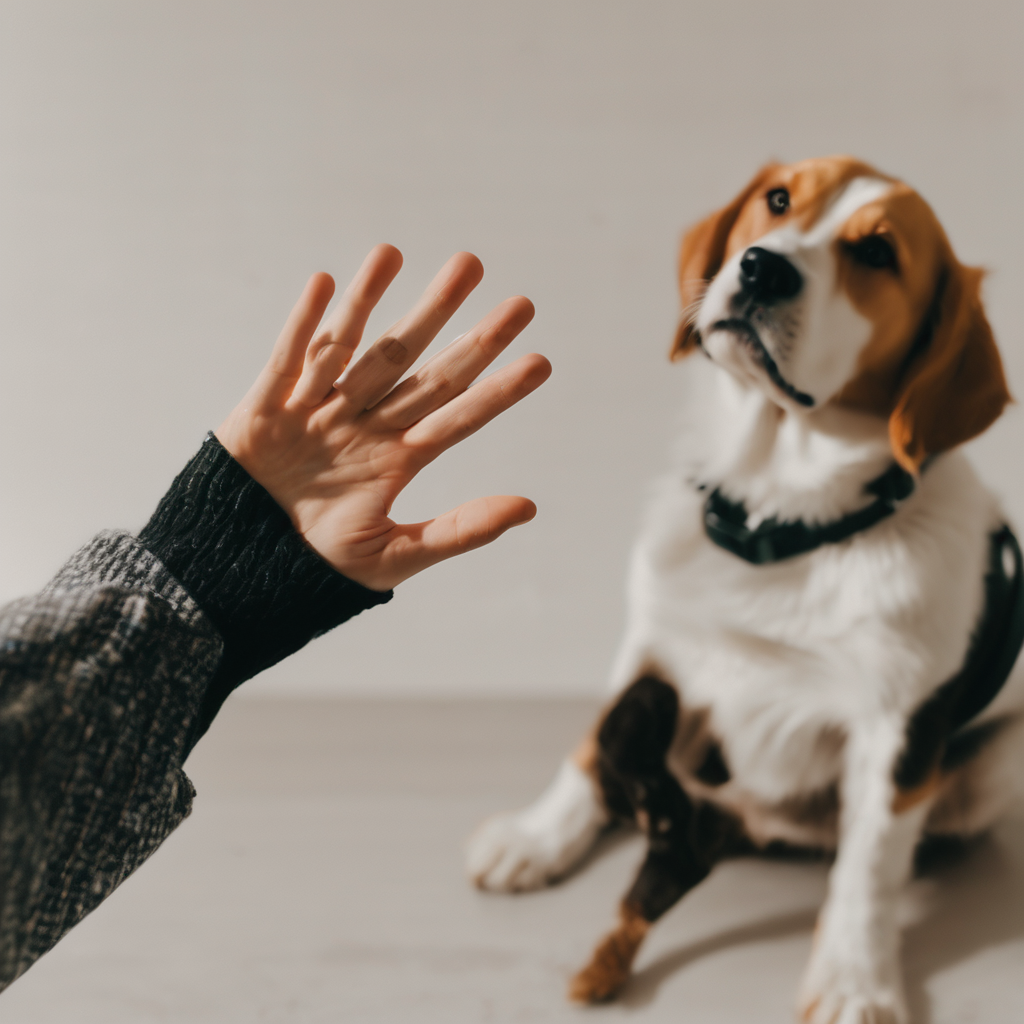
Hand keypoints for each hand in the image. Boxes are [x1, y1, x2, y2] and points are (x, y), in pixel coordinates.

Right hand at [215, 244, 550, 591]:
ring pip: (350, 348)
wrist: (243, 572)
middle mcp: (363, 425)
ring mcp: (315, 412)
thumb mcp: (395, 555)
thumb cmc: (317, 568)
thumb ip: (460, 530)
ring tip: (393, 251)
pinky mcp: (265, 409)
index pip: (456, 414)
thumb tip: (529, 507)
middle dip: (443, 316)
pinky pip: (286, 361)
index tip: (539, 361)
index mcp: (397, 459)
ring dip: (370, 300)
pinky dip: (303, 326)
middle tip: (473, 264)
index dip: (495, 388)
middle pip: (410, 363)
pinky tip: (327, 282)